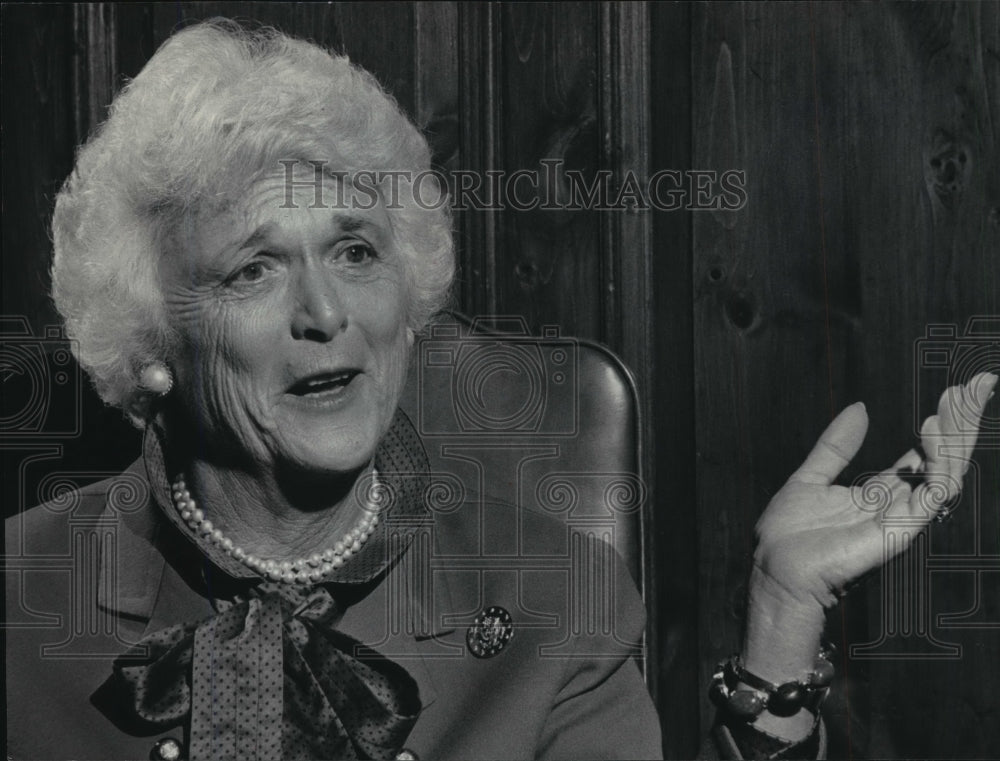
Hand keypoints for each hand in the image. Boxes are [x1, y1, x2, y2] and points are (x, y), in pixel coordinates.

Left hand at [754, 371, 995, 611]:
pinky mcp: (901, 530)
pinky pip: (934, 494)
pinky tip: (935, 436)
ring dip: (956, 437)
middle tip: (978, 386)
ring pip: (946, 473)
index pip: (921, 456)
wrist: (777, 569)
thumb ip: (836, 446)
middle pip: (941, 459)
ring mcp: (901, 518)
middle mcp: (895, 505)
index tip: (956, 393)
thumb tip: (859, 407)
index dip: (940, 426)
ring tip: (958, 402)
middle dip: (960, 424)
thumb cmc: (788, 536)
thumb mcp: (809, 477)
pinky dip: (939, 464)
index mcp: (876, 493)